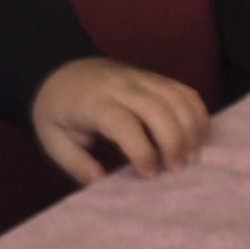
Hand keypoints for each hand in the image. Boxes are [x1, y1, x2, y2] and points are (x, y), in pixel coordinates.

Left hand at [30, 57, 207, 182]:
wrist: (58, 67)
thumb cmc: (55, 110)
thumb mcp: (51, 139)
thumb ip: (75, 162)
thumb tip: (101, 180)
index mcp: (92, 102)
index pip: (124, 124)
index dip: (141, 151)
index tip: (149, 174)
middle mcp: (120, 86)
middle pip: (158, 108)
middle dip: (174, 141)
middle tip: (177, 169)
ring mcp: (140, 77)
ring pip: (176, 97)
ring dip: (191, 128)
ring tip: (191, 157)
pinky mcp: (154, 77)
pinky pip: (183, 90)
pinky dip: (196, 112)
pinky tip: (198, 136)